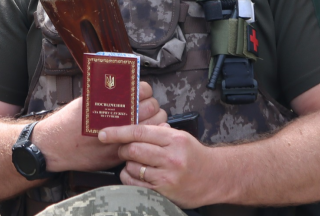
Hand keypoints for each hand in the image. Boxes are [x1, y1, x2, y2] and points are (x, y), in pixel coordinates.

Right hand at [34, 81, 165, 172]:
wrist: (56, 146)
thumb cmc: (68, 122)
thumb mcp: (86, 100)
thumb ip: (105, 95)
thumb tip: (122, 86)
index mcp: (112, 104)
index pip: (143, 91)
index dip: (144, 91)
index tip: (140, 93)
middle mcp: (120, 121)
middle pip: (152, 108)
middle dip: (151, 107)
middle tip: (144, 108)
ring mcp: (122, 139)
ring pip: (153, 127)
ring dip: (152, 123)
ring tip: (143, 122)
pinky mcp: (120, 154)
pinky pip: (143, 144)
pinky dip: (144, 139)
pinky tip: (137, 136)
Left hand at [99, 123, 216, 207]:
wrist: (216, 177)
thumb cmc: (194, 155)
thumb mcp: (180, 137)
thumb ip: (158, 132)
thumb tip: (130, 126)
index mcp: (174, 139)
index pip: (139, 132)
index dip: (118, 132)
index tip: (103, 133)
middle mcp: (171, 158)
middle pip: (133, 150)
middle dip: (122, 149)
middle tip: (124, 150)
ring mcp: (168, 177)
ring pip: (132, 167)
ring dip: (127, 164)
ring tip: (135, 163)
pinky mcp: (164, 193)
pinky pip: (136, 184)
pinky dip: (130, 178)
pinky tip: (136, 175)